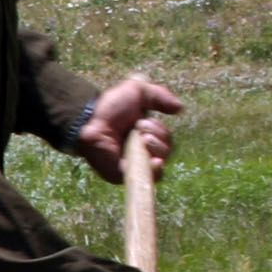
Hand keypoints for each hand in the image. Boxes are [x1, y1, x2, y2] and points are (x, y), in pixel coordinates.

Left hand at [71, 73, 187, 184]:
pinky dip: (155, 171)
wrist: (90, 118)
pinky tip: (154, 160)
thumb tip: (180, 108)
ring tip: (140, 138)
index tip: (144, 120)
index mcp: (146, 135)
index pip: (167, 140)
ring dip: (156, 148)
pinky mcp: (125, 175)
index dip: (162, 130)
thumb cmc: (111, 106)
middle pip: (167, 151)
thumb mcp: (139, 91)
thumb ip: (160, 95)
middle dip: (159, 135)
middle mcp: (142, 151)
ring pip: (160, 164)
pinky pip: (148, 179)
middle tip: (140, 127)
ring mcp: (134, 164)